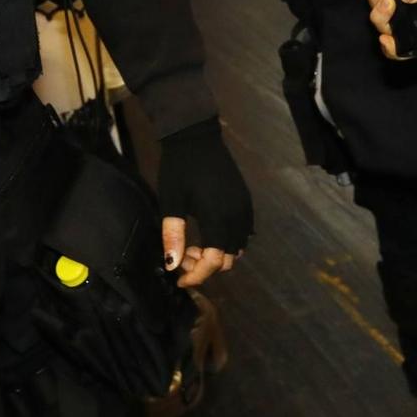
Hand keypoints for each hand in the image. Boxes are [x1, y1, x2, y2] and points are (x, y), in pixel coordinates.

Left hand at [154, 117, 252, 287]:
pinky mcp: (245, 201)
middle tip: (181, 256)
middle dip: (204, 265)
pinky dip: (226, 241)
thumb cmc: (180, 169)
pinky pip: (242, 233)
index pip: (214, 262)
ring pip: (236, 247)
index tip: (179, 279)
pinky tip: (207, 233)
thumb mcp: (172, 202)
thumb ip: (173, 236)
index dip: (197, 276)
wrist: (196, 137)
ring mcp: (244, 209)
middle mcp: (237, 217)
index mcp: (219, 219)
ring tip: (192, 245)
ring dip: (216, 254)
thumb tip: (172, 265)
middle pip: (228, 259)